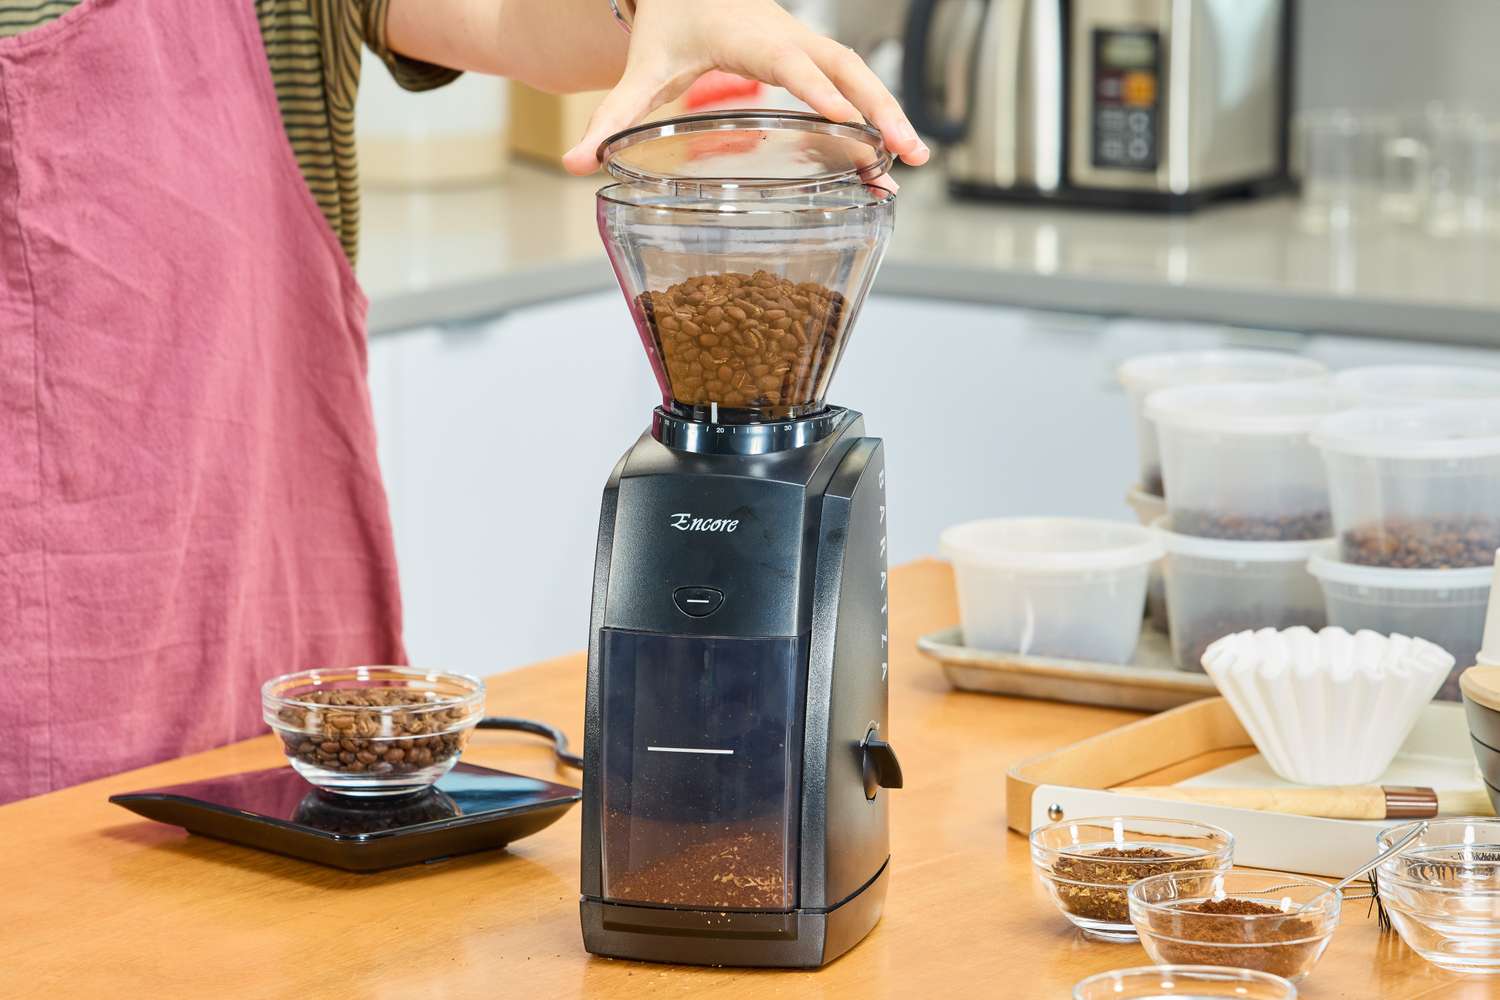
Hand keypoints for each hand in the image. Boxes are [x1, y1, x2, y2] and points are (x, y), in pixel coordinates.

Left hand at [562, 0, 928, 174]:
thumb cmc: (670, 22)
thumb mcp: (640, 70)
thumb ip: (611, 118)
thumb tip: (576, 164)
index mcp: (744, 33)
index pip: (787, 61)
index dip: (815, 89)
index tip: (842, 119)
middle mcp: (784, 34)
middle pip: (843, 67)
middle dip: (876, 108)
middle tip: (905, 154)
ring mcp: (804, 44)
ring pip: (858, 74)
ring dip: (888, 116)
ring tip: (913, 164)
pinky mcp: (813, 59)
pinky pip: (852, 83)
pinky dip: (875, 116)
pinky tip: (891, 159)